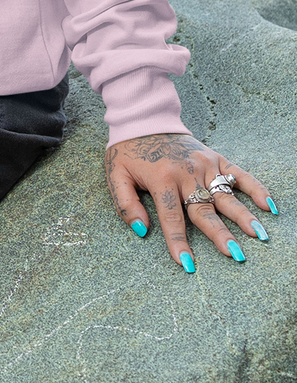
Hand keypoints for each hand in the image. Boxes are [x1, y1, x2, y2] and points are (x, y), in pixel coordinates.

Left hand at [105, 132, 274, 270]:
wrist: (143, 119)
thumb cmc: (128, 150)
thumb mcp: (115, 174)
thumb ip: (125, 203)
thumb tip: (141, 229)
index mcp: (161, 179)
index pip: (171, 217)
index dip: (178, 242)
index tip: (187, 264)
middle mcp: (185, 173)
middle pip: (204, 209)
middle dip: (220, 234)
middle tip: (235, 254)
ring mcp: (203, 164)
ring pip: (226, 195)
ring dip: (244, 216)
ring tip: (259, 235)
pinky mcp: (215, 157)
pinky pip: (239, 174)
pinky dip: (255, 188)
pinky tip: (268, 206)